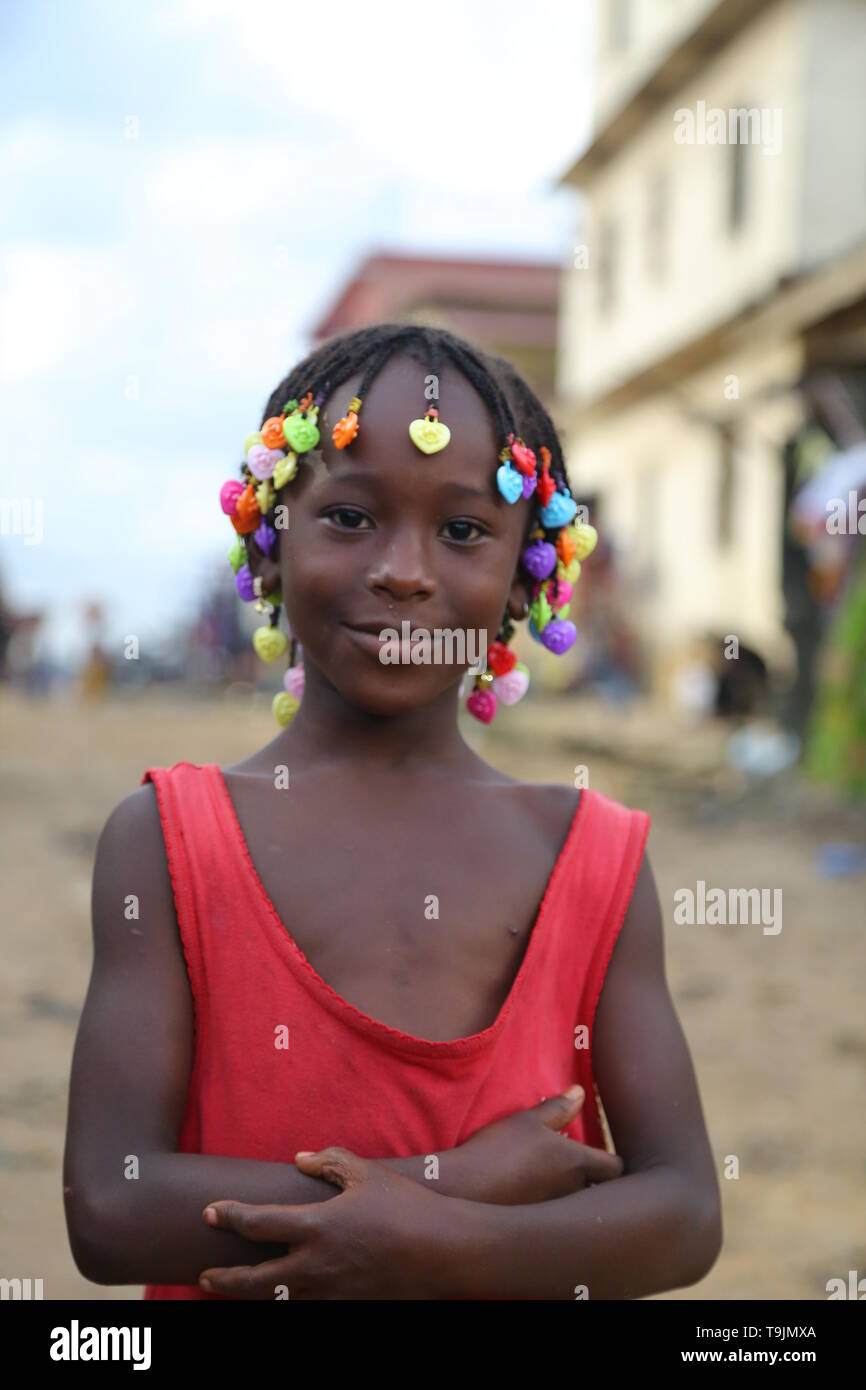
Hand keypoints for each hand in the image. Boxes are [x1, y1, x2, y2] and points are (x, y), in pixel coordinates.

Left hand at [199, 1148, 458, 1299]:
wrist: (444, 1253)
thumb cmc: (406, 1207)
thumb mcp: (366, 1173)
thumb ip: (329, 1162)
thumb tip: (300, 1159)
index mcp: (316, 1227)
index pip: (256, 1223)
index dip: (229, 1216)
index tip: (210, 1212)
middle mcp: (315, 1266)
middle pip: (253, 1281)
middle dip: (224, 1278)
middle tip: (204, 1274)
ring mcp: (330, 1292)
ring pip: (277, 1301)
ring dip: (251, 1295)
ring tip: (235, 1288)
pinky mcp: (347, 1306)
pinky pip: (307, 1307)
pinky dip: (288, 1302)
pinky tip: (283, 1294)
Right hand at [451, 1086, 623, 1203]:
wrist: (467, 1188)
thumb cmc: (500, 1148)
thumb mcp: (528, 1120)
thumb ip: (558, 1107)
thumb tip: (580, 1092)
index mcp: (576, 1163)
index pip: (615, 1168)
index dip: (612, 1160)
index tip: (601, 1153)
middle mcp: (573, 1191)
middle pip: (602, 1191)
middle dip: (597, 1182)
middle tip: (583, 1169)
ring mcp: (557, 1212)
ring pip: (579, 1204)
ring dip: (576, 1195)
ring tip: (559, 1181)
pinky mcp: (539, 1225)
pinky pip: (558, 1216)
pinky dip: (556, 1209)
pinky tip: (538, 1196)